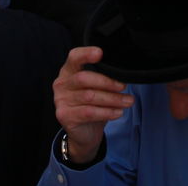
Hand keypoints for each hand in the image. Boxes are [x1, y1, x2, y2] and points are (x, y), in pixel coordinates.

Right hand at [52, 46, 133, 163]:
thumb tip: (122, 71)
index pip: (74, 57)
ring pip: (89, 96)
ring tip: (127, 101)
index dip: (86, 53)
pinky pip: (89, 112)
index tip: (100, 53)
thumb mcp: (96, 88)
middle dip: (107, 82)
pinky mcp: (64, 115)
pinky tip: (118, 112)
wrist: (84, 133)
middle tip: (123, 86)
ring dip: (112, 99)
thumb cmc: (92, 105)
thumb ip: (102, 76)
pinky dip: (107, 112)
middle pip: (84, 78)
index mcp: (68, 71)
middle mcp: (62, 83)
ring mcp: (61, 100)